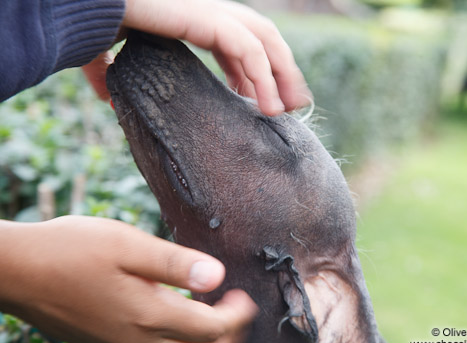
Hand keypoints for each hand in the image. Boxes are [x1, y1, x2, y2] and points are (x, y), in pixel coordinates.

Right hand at [0, 216, 256, 342]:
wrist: (20, 271)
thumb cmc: (71, 250)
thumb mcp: (126, 244)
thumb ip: (173, 263)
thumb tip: (217, 275)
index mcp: (148, 314)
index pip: (213, 330)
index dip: (237, 315)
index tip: (242, 294)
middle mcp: (138, 341)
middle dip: (230, 337)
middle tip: (235, 307)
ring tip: (213, 317)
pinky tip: (178, 322)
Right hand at [83, 0, 311, 115]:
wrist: (81, 6)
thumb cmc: (89, 22)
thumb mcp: (107, 56)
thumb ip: (112, 76)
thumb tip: (110, 101)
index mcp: (195, 19)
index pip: (240, 46)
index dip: (256, 74)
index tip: (264, 105)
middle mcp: (209, 12)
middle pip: (261, 39)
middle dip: (280, 72)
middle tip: (290, 107)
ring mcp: (210, 11)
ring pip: (264, 41)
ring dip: (281, 76)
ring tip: (286, 113)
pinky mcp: (205, 17)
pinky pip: (248, 48)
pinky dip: (263, 77)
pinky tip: (269, 107)